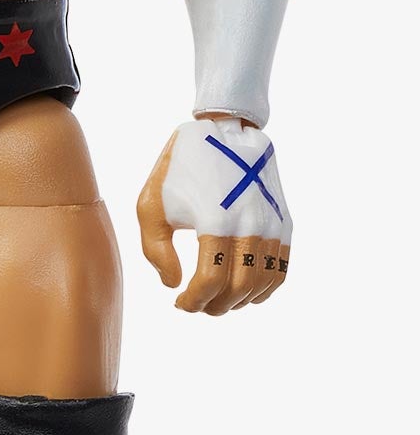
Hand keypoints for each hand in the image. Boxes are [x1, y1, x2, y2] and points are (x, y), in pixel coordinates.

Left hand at [137, 117, 290, 314]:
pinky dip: (265, 288)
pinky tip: (245, 290)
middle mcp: (249, 223)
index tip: (180, 303)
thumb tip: (173, 285)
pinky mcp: (283, 220)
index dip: (193, 301)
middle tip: (198, 304)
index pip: (210, 281)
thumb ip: (155, 250)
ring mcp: (271, 223)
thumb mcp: (151, 204)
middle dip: (215, 305)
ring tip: (219, 299)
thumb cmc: (180, 169)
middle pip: (239, 288)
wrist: (223, 129)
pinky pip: (282, 268)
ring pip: (263, 283)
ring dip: (239, 301)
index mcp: (215, 219)